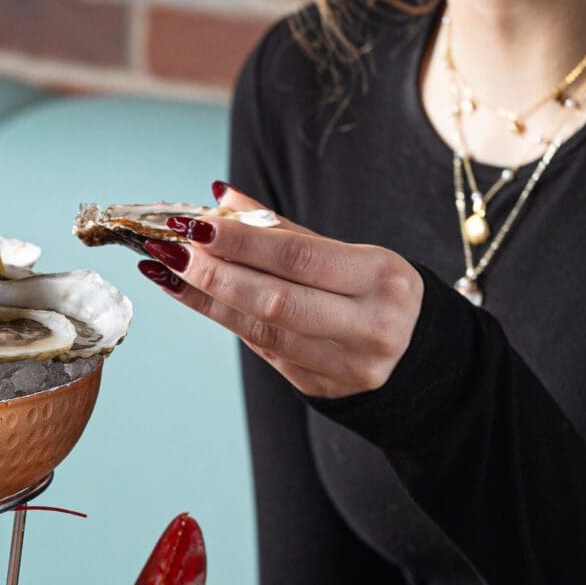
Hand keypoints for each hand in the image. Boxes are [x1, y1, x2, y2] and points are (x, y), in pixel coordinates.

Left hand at [135, 183, 423, 400]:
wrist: (419, 358)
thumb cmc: (376, 292)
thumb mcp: (350, 254)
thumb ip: (283, 229)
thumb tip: (218, 197)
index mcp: (381, 278)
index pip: (298, 257)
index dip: (241, 242)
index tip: (194, 224)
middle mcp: (369, 324)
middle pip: (275, 300)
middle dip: (215, 274)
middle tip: (169, 249)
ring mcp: (346, 364)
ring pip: (262, 331)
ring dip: (208, 298)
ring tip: (166, 271)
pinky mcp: (320, 387)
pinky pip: (263, 350)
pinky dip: (225, 319)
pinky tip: (193, 297)